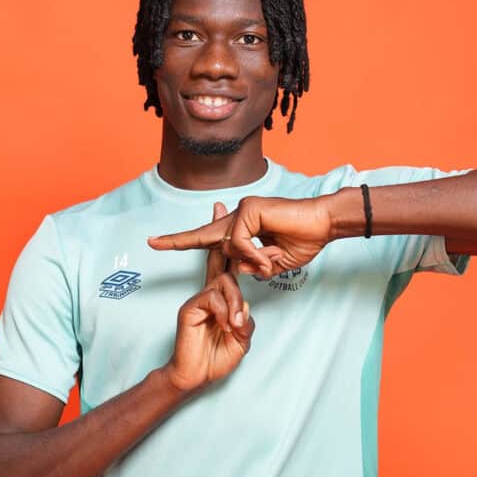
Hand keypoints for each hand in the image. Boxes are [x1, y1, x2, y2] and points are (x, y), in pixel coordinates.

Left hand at [148, 195, 332, 278]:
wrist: (324, 224)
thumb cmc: (305, 240)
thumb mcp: (274, 262)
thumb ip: (253, 265)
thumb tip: (238, 268)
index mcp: (243, 229)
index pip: (210, 238)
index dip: (185, 241)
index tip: (160, 242)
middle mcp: (239, 217)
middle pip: (203, 234)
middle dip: (177, 240)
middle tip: (151, 243)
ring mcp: (243, 210)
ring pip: (228, 246)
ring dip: (251, 260)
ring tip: (271, 261)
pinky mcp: (249, 208)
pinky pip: (239, 241)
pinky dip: (253, 254)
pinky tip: (269, 254)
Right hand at [164, 203, 255, 392]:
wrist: (194, 377)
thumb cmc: (216, 359)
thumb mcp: (241, 339)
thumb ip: (244, 321)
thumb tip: (245, 309)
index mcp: (219, 297)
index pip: (225, 263)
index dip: (229, 241)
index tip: (225, 212)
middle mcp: (207, 293)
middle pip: (220, 262)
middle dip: (225, 240)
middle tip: (221, 209)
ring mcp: (197, 299)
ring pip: (224, 283)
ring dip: (235, 302)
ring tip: (237, 325)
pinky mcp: (190, 308)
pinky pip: (213, 299)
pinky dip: (225, 312)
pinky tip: (227, 327)